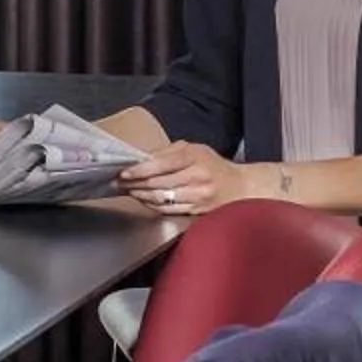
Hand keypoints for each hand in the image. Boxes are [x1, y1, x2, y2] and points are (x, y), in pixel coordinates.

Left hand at [116, 142, 259, 218]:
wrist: (241, 187)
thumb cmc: (213, 165)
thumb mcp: (194, 150)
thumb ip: (168, 152)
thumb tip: (142, 159)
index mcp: (195, 157)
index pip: (160, 164)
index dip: (139, 169)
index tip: (124, 172)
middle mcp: (198, 176)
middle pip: (157, 182)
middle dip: (135, 183)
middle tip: (120, 182)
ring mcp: (198, 196)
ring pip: (160, 198)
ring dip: (140, 195)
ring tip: (130, 191)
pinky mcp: (198, 211)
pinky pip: (168, 210)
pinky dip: (152, 205)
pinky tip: (144, 200)